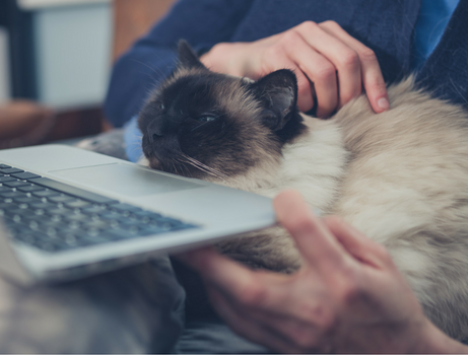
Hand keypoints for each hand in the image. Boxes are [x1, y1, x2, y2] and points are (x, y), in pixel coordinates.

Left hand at [179, 190, 465, 352]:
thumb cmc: (388, 307)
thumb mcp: (382, 261)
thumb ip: (343, 235)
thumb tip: (306, 217)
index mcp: (345, 282)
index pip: (311, 239)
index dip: (293, 212)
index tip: (281, 197)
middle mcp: (315, 311)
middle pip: (251, 288)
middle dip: (211, 263)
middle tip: (186, 240)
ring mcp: (296, 335)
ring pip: (238, 311)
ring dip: (210, 282)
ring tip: (194, 257)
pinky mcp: (285, 348)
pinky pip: (242, 326)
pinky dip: (222, 303)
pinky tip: (215, 286)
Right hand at [200, 21, 388, 117]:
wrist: (240, 64)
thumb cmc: (283, 72)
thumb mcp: (314, 68)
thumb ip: (339, 75)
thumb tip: (371, 104)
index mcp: (329, 32)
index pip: (363, 55)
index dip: (375, 83)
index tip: (380, 109)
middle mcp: (313, 30)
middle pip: (348, 61)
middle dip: (350, 93)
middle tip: (342, 114)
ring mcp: (292, 39)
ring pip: (325, 72)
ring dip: (326, 101)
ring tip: (321, 114)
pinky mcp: (274, 53)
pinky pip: (299, 83)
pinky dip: (304, 102)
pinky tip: (302, 109)